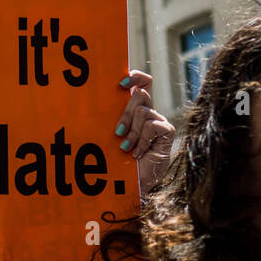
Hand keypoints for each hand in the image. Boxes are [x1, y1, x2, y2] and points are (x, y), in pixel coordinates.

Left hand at [114, 71, 174, 192]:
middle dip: (124, 114)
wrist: (131, 184)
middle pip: (140, 94)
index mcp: (134, 108)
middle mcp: (148, 112)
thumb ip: (108, 118)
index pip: (142, 82)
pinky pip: (151, 125)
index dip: (135, 77)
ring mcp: (159, 121)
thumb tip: (94, 100)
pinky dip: (141, 140)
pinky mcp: (167, 131)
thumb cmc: (117, 160)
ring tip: (126, 148)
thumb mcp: (110, 136)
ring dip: (132, 132)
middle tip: (117, 132)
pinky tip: (137, 153)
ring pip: (142, 111)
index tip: (120, 83)